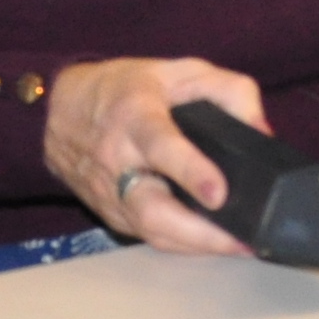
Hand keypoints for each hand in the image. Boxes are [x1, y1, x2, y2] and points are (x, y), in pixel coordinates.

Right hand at [39, 56, 259, 256]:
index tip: (218, 194)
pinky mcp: (109, 213)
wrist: (56, 110)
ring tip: (239, 247)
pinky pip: (148, 236)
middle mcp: (116, 159)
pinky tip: (212, 243)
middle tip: (240, 241)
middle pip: (152, 210)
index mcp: (135, 115)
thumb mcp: (180, 70)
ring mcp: (109, 192)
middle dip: (198, 233)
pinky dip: (182, 244)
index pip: (161, 146)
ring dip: (196, 246)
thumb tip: (262, 132)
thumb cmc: (126, 87)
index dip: (190, 171)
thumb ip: (229, 91)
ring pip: (151, 231)